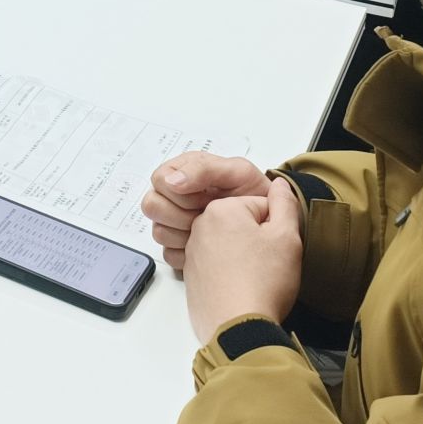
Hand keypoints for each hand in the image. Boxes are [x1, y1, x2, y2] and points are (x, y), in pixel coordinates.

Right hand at [141, 152, 269, 269]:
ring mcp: (175, 222)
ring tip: (210, 232)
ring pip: (158, 231)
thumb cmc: (255, 193)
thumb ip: (204, 169)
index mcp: (185, 172)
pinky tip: (208, 247)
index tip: (204, 199)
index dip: (179, 192)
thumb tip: (173, 181)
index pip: (159, 179)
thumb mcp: (238, 172)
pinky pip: (169, 254)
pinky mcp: (179, 247)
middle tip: (206, 216)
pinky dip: (190, 254)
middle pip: (152, 205)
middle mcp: (176, 196)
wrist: (270, 223)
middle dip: (181, 214)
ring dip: (186, 234)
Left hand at [184, 178, 303, 343]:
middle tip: (268, 264)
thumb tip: (279, 185)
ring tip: (255, 279)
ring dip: (243, 257)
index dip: (276, 228)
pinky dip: (229, 274)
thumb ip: (285, 204)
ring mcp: (193, 252)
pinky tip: (241, 289)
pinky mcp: (191, 276)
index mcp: (222, 210)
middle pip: (241, 224)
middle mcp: (201, 227)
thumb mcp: (287, 237)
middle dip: (257, 240)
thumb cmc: (264, 282)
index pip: (260, 207)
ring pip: (229, 245)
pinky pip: (216, 266)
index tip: (278, 248)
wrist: (239, 329)